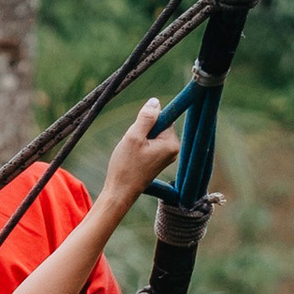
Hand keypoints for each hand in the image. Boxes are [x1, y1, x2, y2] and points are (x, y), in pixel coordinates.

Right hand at [96, 96, 181, 223]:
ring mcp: (166, 155)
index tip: (141, 128)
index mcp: (171, 143)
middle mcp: (173, 149)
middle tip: (132, 143)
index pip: (164, 117)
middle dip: (142, 129)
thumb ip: (146, 118)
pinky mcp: (158, 160)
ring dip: (139, 137)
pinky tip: (132, 156)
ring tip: (131, 151)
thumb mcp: (134, 137)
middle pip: (157, 125)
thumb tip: (155, 102)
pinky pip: (149, 143)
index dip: (148, 119)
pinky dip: (139, 145)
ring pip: (151, 134)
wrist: (120, 192)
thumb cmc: (126, 167)